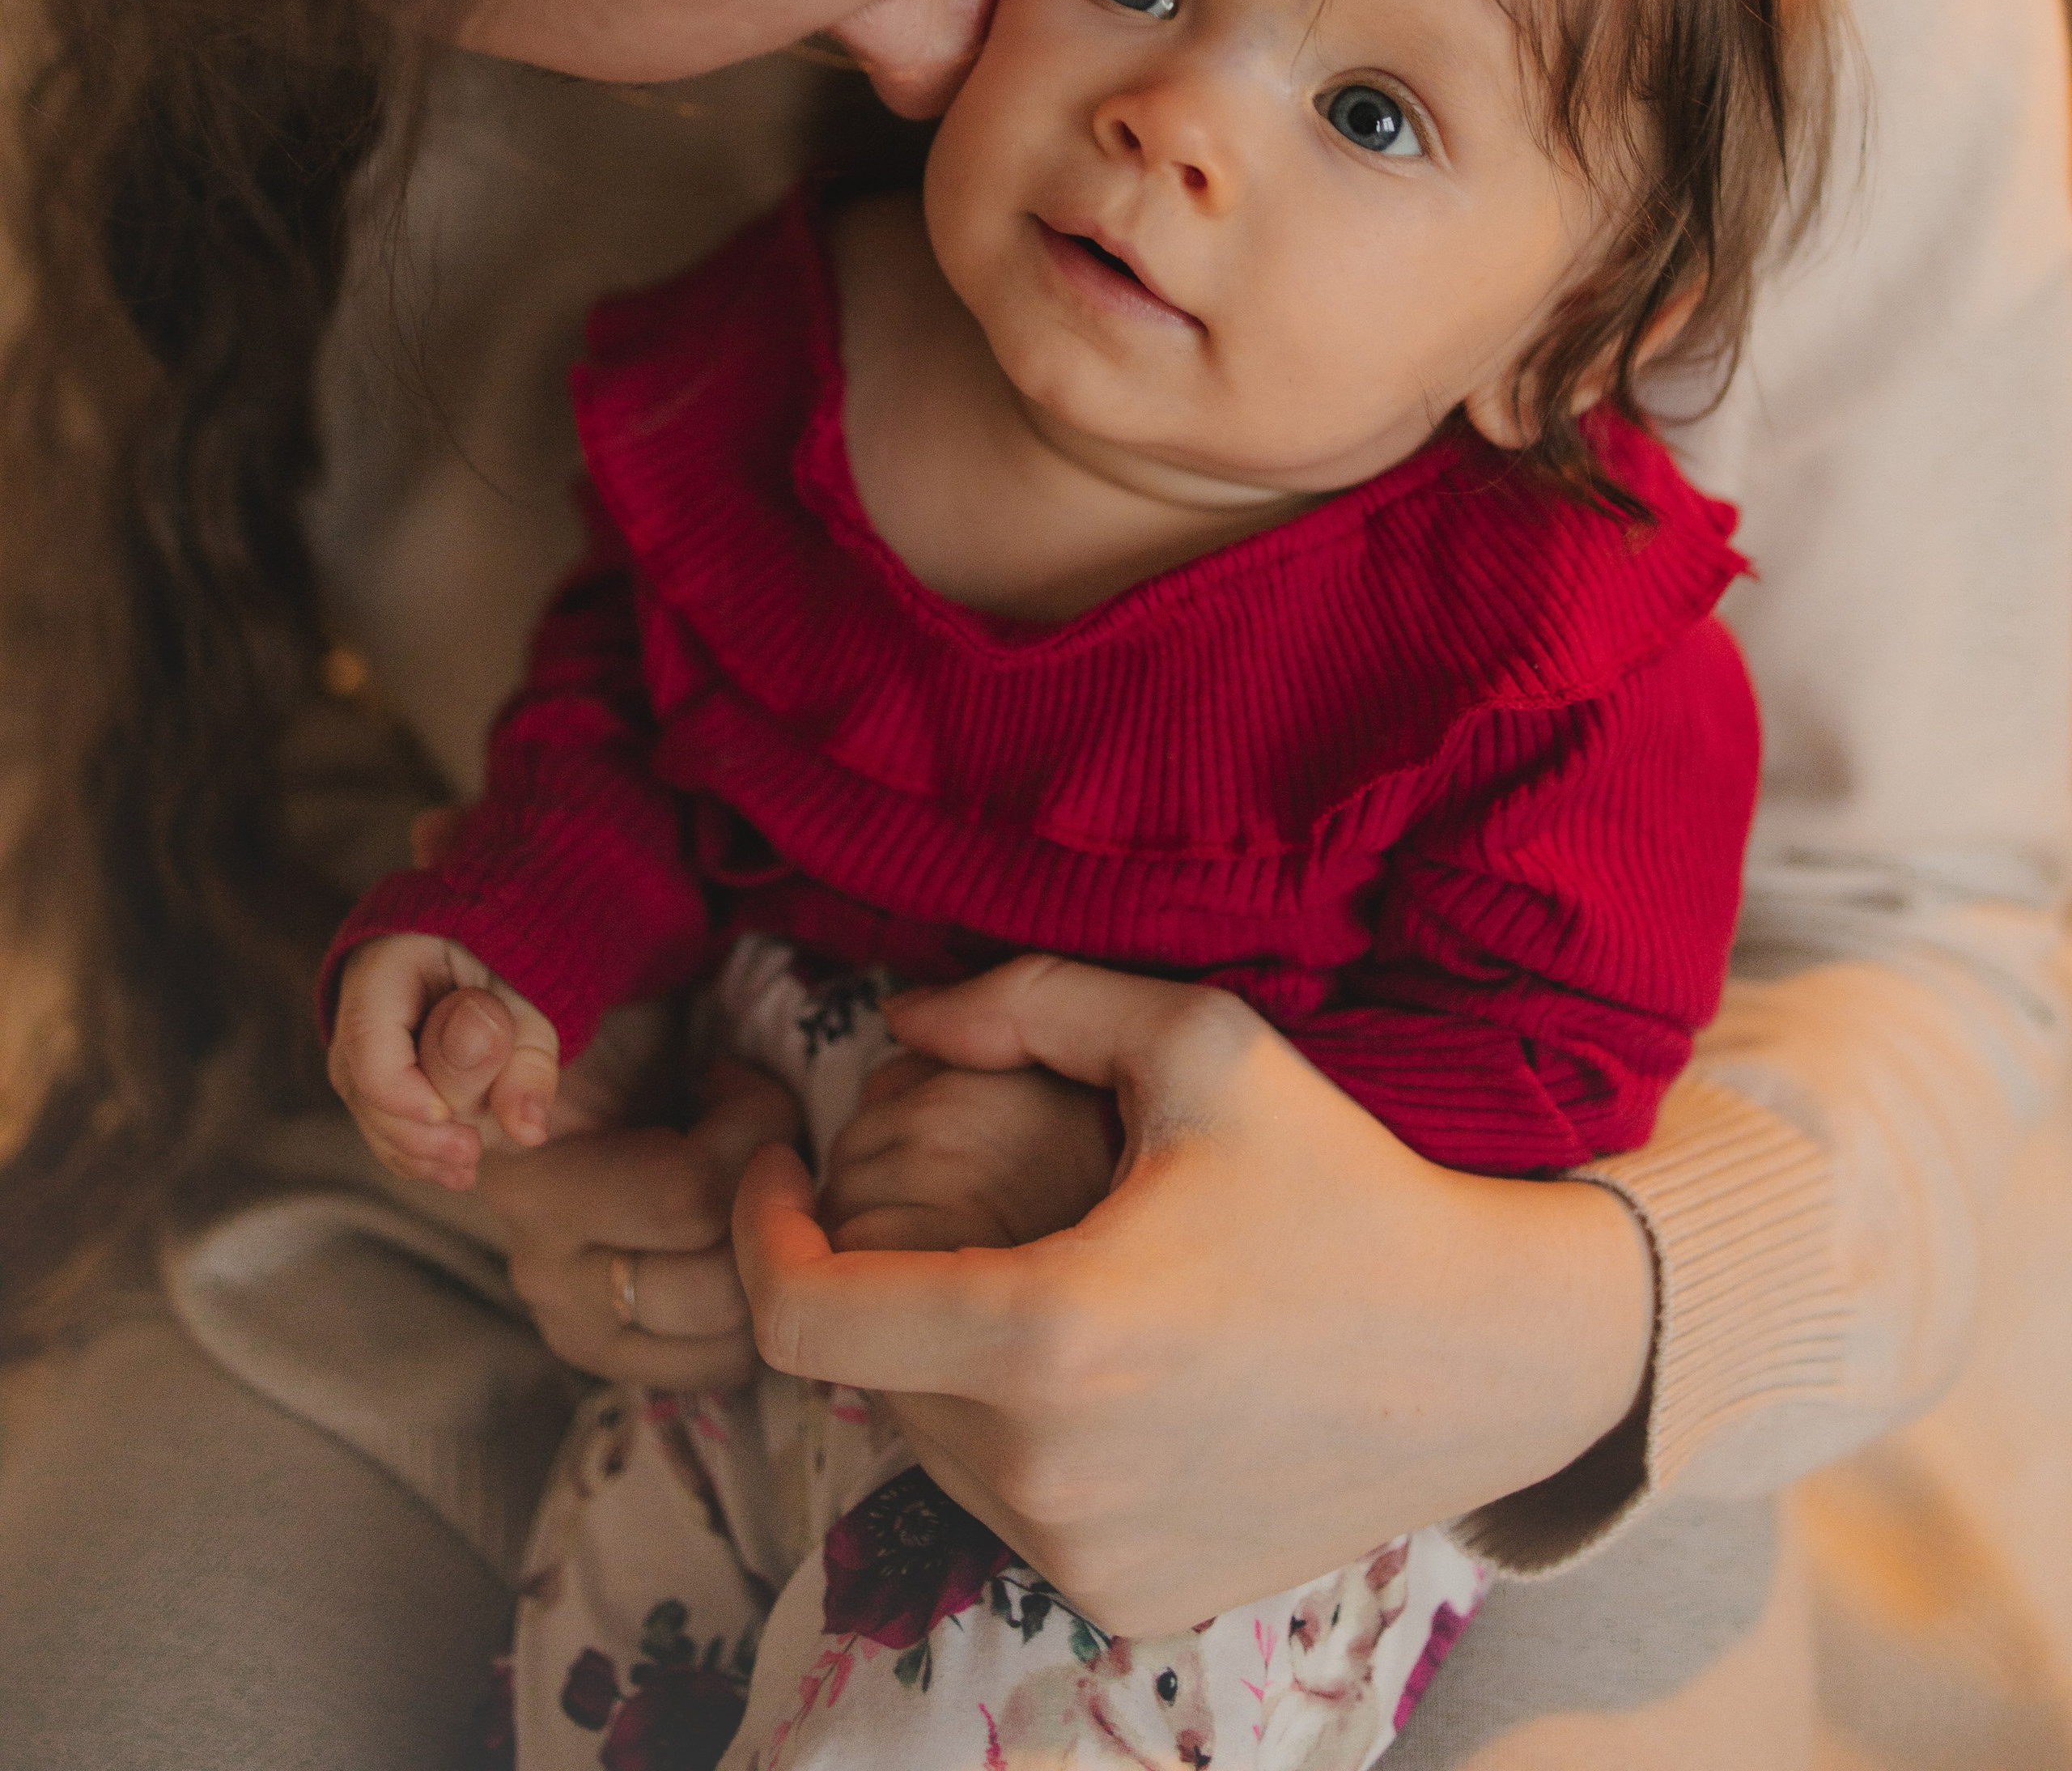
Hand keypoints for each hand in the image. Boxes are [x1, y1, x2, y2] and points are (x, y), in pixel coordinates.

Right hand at [327, 932, 561, 1189]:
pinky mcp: (375, 1090)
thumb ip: (527, 1056)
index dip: (401, 1089)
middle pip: (369, 1088)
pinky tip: (459, 1172)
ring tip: (468, 1164)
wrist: (485, 958)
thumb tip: (527, 1129)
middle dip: (419, 1129)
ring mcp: (359, 1056)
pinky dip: (420, 1157)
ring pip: (373, 1118)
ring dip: (420, 1151)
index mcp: (384, 968)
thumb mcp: (529, 1001)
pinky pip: (386, 1130)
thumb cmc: (508, 969)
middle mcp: (356, 1015)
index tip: (446, 1116)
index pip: (369, 1037)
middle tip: (473, 1148)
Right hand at [483, 1055, 803, 1386]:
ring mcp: (576, 1326)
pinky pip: (718, 1364)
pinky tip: (741, 1239)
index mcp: (532, 1181)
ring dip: (768, 1251)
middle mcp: (542, 1272)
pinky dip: (753, 1306)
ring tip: (748, 1182)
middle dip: (771, 1197)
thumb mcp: (589, 1002)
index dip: (752, 1129)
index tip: (731, 1078)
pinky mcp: (616, 1359)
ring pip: (729, 1329)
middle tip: (763, 1133)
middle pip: (720, 1276)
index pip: (689, 1195)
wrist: (596, 1067)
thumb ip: (538, 1028)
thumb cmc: (613, 1027)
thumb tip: (490, 1039)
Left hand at [735, 958, 1654, 1634]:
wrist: (1491, 1353)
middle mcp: (1047, 1474)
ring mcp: (1085, 1558)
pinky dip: (1020, 1435)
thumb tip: (900, 1017)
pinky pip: (1009, 1508)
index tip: (779, 1165)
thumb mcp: (1197, 1041)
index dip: (759, 1231)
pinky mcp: (1127, 1605)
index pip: (802, 1314)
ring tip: (1064, 1276)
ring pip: (933, 1441)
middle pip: (873, 1365)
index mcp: (1045, 1337)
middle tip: (978, 1200)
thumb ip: (1029, 1001)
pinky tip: (1115, 1367)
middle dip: (888, 1273)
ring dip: (953, 1356)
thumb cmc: (1343, 1177)